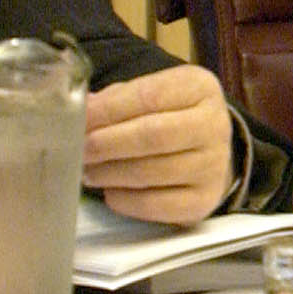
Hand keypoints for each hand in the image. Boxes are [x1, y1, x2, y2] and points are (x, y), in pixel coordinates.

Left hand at [83, 64, 236, 222]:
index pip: (149, 96)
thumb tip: (81, 110)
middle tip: (78, 150)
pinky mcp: (203, 201)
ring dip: (109, 173)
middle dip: (106, 143)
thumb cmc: (170, 117)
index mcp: (200, 88)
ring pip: (150, 172)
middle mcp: (214, 125)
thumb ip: (118, 99)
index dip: (108, 109)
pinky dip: (124, 199)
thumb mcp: (153, 94)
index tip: (78, 119)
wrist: (208, 152)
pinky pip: (154, 205)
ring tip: (88, 171)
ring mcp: (213, 166)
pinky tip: (110, 191)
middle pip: (152, 135)